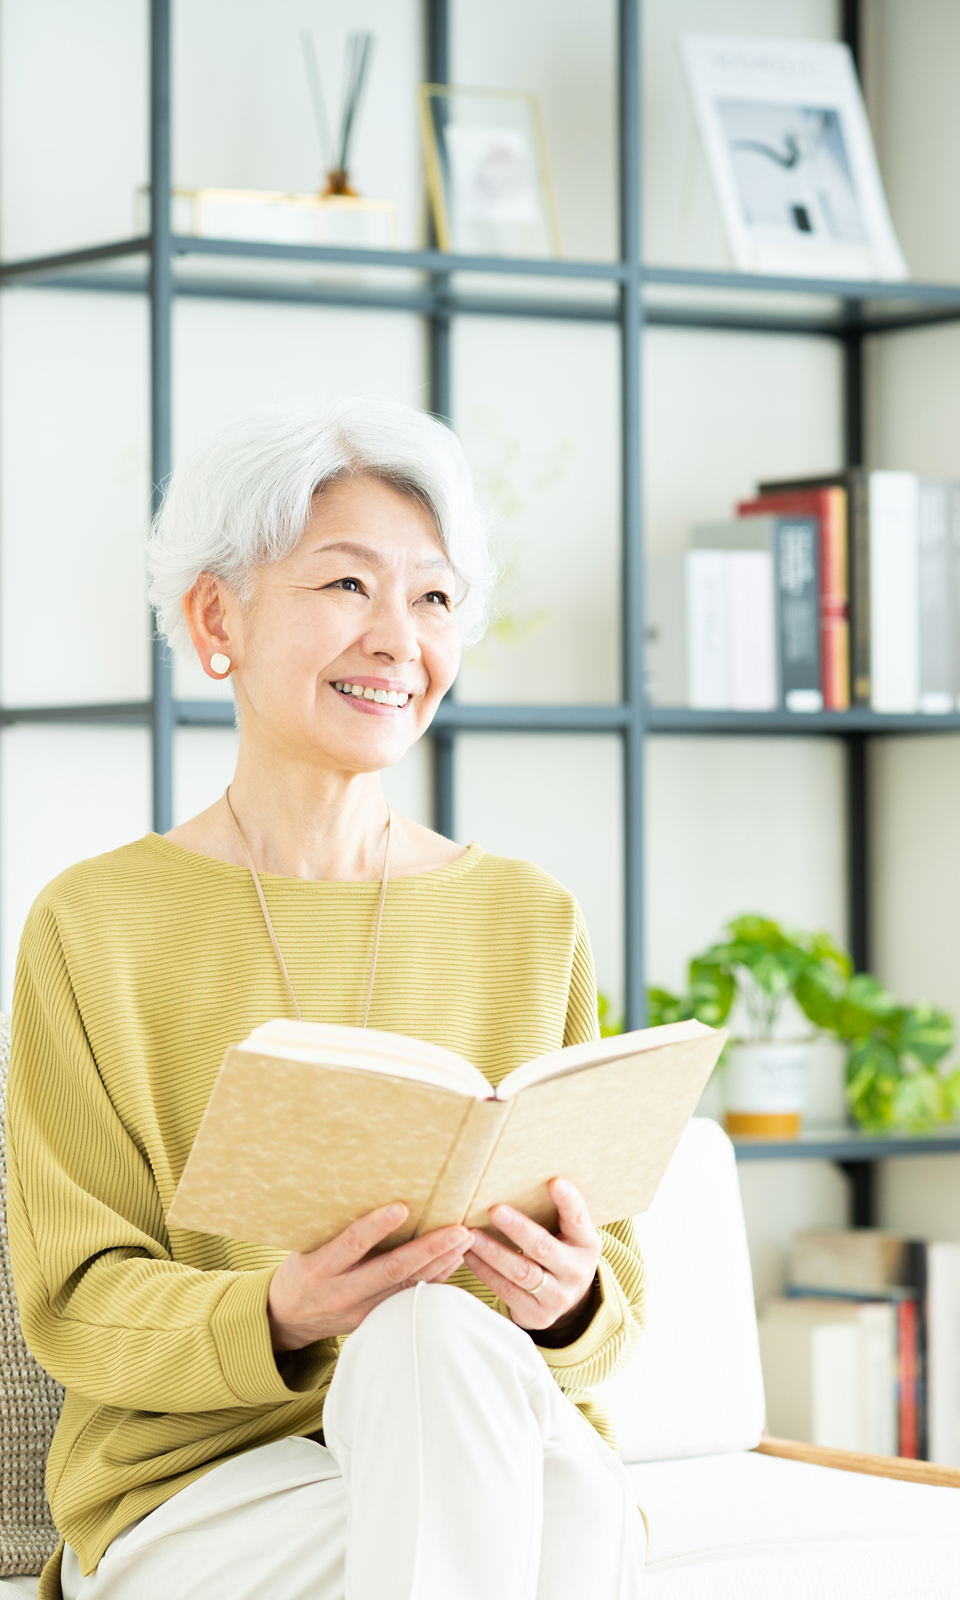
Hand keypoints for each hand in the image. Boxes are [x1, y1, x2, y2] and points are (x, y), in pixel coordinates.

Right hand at [268, 1203, 470, 1351]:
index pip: (352, 1244)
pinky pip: (409, 1297)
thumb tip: (370, 1186)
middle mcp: (343, 1292)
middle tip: (459, 1230)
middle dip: (429, 1249)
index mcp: (320, 1268)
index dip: (377, 1226)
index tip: (403, 1207)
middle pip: (392, 1270)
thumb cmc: (301, 1268)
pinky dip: (433, 1278)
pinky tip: (453, 1260)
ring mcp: (361, 1311)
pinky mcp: (375, 1320)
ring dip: (440, 1262)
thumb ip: (334, 1226)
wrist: (289, 1318)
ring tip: (465, 1240)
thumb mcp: (305, 1245)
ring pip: (407, 1286)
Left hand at [463, 1178, 601, 1333]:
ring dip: (493, 1251)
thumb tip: (521, 1172)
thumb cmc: (560, 1251)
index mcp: (587, 1244)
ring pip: (521, 1271)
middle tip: (494, 1209)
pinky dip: (485, 1272)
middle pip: (544, 1247)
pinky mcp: (537, 1314)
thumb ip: (557, 1211)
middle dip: (518, 1228)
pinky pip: (506, 1291)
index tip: (554, 1182)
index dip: (568, 1201)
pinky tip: (469, 1256)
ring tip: (471, 1234)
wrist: (566, 1299)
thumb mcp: (569, 1233)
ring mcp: (557, 1296)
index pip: (579, 1218)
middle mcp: (576, 1271)